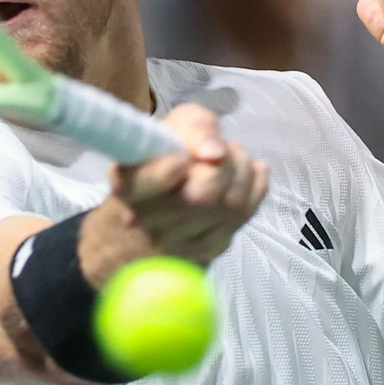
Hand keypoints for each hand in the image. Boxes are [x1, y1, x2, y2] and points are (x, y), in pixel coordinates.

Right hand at [80, 103, 267, 281]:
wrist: (138, 229)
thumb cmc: (152, 168)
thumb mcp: (162, 133)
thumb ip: (190, 129)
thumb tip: (215, 152)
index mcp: (129, 188)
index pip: (145, 184)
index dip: (166, 172)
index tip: (181, 159)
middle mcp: (148, 223)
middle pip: (202, 196)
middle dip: (226, 163)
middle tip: (224, 149)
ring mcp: (178, 246)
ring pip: (230, 207)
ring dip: (243, 172)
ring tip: (234, 157)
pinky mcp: (204, 255)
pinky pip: (242, 218)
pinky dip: (255, 188)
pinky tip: (250, 173)